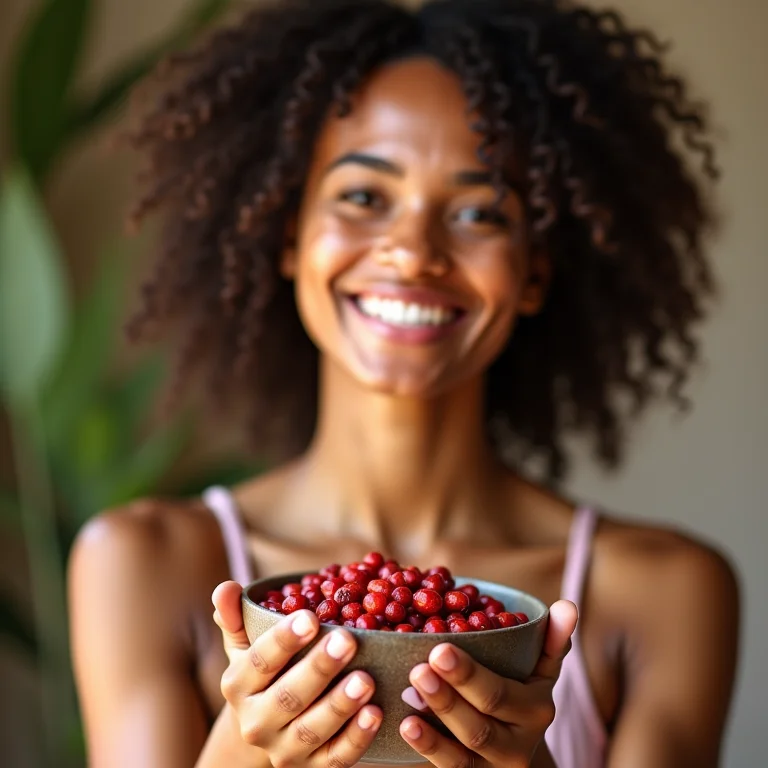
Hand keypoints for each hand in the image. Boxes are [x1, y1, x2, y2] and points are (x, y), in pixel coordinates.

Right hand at [212, 581, 382, 766]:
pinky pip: (335, 758)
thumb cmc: (266, 669)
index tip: (310, 616)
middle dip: (319, 668)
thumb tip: (226, 588)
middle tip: (348, 639)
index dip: (283, 640)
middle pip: (288, 697)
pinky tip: (376, 713)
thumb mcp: (246, 642)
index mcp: (238, 686)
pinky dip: (357, 738)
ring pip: (312, 730)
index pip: (258, 662)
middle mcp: (256, 723)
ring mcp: (284, 750)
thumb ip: (236, 616)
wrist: (269, 725)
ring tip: (366, 678)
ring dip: (340, 705)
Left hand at [398, 600, 577, 766]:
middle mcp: (519, 743)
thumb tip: (567, 605)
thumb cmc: (522, 690)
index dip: (470, 675)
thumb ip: (551, 639)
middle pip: (480, 725)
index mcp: (537, 709)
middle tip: (419, 669)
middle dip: (448, 698)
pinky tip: (406, 726)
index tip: (440, 650)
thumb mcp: (541, 668)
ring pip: (465, 750)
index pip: (501, 694)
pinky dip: (429, 748)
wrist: (517, 744)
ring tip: (408, 695)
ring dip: (435, 724)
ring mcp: (495, 765)